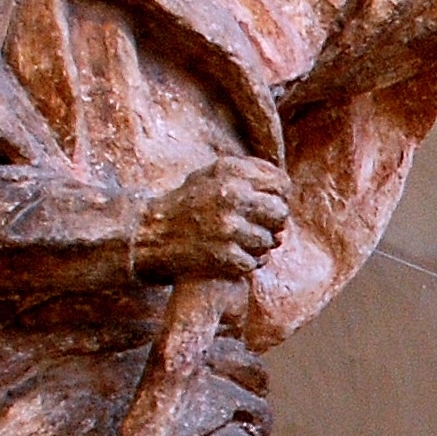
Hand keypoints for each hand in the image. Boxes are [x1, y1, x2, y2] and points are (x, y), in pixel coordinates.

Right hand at [133, 156, 289, 281]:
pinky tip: (234, 256)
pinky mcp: (225, 255)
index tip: (268, 204)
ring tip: (242, 241)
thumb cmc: (187, 203)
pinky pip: (255, 262)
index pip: (282, 185)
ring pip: (270, 240)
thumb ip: (248, 173)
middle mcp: (233, 197)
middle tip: (257, 226)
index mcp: (232, 173)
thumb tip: (285, 187)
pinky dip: (248, 262)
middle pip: (280, 213)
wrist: (151, 234)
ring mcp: (230, 228)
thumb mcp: (212, 175)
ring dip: (260, 245)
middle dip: (273, 222)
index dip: (279, 197)